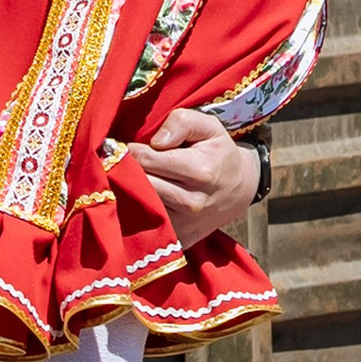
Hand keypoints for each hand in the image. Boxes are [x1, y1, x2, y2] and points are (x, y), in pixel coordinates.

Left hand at [110, 106, 259, 240]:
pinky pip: (147, 224)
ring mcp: (185, 224)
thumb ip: (182, 122)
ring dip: (129, 190)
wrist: (239, 191)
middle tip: (121, 162)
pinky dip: (138, 210)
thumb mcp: (209, 127)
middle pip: (140, 184)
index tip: (127, 146)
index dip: (132, 150)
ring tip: (131, 177)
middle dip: (126, 170)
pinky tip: (140, 197)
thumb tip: (155, 141)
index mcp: (199, 171)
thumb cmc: (218, 154)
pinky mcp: (180, 239)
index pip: (147, 160)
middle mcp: (191, 202)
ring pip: (140, 205)